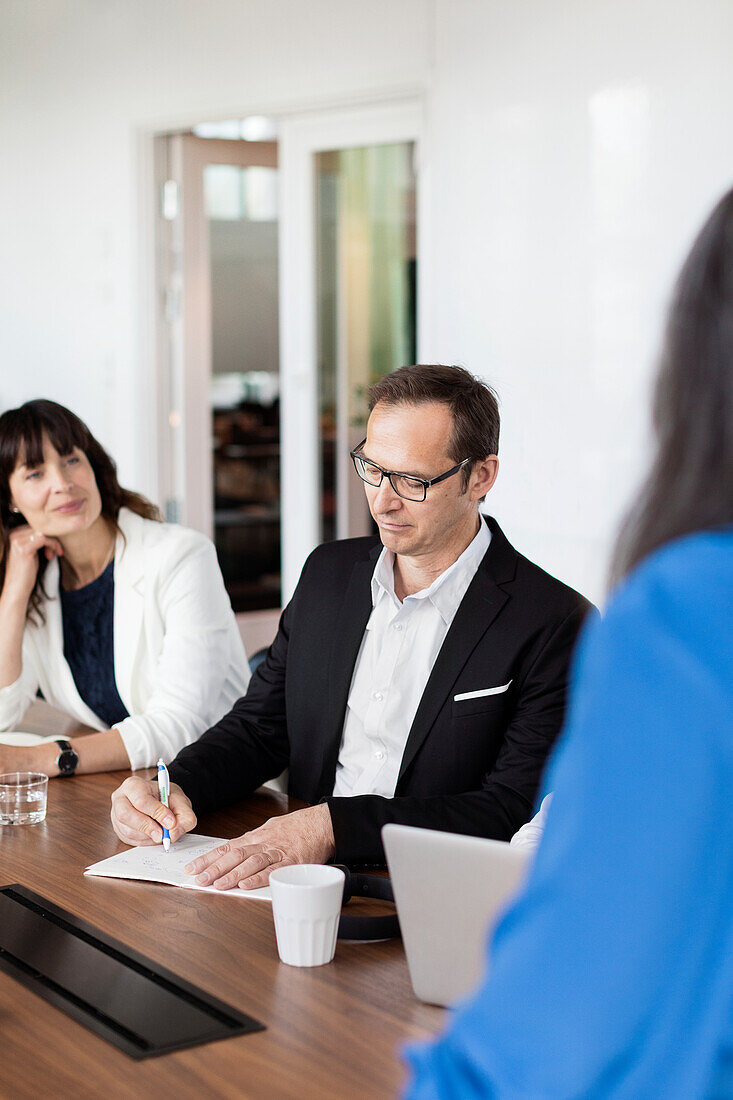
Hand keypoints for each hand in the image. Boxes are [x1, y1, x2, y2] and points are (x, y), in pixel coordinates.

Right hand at [2, 525, 63, 602]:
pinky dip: (53, 545)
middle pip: (40, 526)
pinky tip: (52, 555)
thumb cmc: (25, 572)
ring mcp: (17, 541)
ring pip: (44, 532)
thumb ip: (36, 540)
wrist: (17, 589)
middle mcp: (13, 534)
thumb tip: (52, 530)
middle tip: (56, 551)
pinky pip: (44, 539)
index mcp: (13, 533)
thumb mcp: (31, 552)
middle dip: (52, 538)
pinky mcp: (24, 548)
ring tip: (54, 553)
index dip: (48, 534)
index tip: (53, 547)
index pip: (36, 524)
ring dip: (53, 542)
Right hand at [110, 775, 196, 845]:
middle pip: (126, 815)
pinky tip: (154, 834)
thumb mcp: (181, 801)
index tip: (170, 822)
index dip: (156, 813)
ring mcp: (116, 815)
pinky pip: (129, 840)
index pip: (141, 800)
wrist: (161, 802)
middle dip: (147, 827)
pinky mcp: (119, 829)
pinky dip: (145, 841)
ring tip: (162, 832)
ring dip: (148, 836)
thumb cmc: (167, 798)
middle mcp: (121, 799)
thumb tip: (173, 832)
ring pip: (128, 831)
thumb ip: (184, 816)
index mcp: (134, 785)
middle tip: (163, 835)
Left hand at [183, 804, 335, 890]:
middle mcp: (263, 843)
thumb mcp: (271, 829)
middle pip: (234, 855)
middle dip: (214, 868)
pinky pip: (273, 871)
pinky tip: (246, 885)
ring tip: (217, 885)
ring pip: (250, 862)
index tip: (192, 868)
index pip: (227, 847)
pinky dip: (258, 878)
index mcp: (256, 837)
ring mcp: (277, 852)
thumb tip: (236, 851)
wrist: (322, 824)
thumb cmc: (298, 828)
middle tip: (199, 879)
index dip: (208, 858)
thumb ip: (255, 842)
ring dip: (232, 874)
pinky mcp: (292, 862)